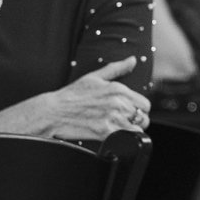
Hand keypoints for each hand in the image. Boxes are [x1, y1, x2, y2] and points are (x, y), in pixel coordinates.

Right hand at [36, 56, 151, 140]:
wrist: (54, 111)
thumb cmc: (72, 94)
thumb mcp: (94, 77)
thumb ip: (117, 68)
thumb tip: (133, 60)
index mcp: (118, 89)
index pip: (145, 104)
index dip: (140, 110)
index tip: (131, 113)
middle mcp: (118, 102)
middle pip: (144, 117)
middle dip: (137, 122)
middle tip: (124, 123)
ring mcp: (112, 117)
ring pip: (138, 129)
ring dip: (131, 132)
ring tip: (119, 130)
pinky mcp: (105, 132)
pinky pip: (127, 138)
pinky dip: (124, 140)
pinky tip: (114, 136)